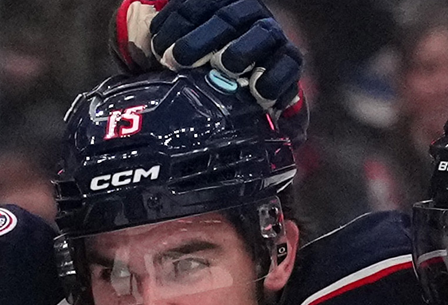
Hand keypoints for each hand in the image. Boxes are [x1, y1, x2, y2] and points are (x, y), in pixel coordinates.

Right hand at [114, 0, 302, 114]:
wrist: (219, 47)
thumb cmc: (238, 87)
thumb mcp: (256, 105)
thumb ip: (269, 123)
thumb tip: (281, 148)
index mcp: (283, 57)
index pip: (289, 63)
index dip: (276, 77)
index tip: (257, 92)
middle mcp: (266, 28)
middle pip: (263, 34)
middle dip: (241, 50)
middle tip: (218, 66)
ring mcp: (238, 9)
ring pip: (224, 16)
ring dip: (198, 38)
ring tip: (173, 60)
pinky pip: (191, 5)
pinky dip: (173, 24)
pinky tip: (158, 43)